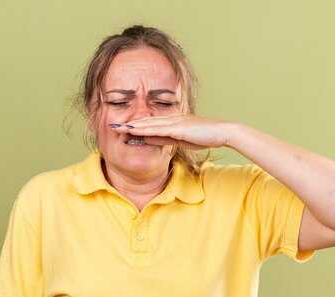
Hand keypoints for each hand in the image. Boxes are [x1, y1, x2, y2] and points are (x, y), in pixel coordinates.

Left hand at [111, 113, 234, 149]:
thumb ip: (163, 140)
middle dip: (127, 124)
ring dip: (132, 126)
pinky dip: (145, 129)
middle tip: (112, 126)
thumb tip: (147, 140)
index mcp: (171, 121)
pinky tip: (135, 130)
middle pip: (145, 121)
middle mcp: (171, 118)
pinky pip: (159, 129)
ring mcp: (175, 122)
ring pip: (149, 124)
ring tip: (118, 128)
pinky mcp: (179, 128)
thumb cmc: (205, 137)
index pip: (149, 123)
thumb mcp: (180, 140)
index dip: (133, 125)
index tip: (120, 128)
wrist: (222, 132)